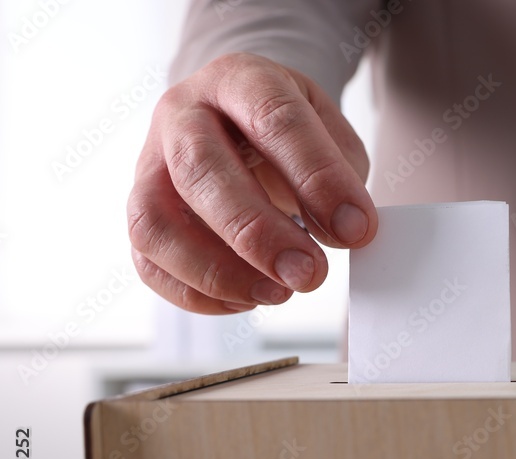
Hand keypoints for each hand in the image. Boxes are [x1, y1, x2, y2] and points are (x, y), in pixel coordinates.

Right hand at [128, 52, 377, 313]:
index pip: (274, 119)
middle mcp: (183, 114)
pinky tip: (247, 299)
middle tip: (310, 274)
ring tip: (278, 293)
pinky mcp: (138, 211)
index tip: (356, 229)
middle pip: (201, 170)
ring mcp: (150, 163)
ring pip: (155, 221)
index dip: (318, 178)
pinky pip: (147, 261)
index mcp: (240, 79)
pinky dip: (195, 293)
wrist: (238, 119)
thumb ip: (342, 175)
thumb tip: (345, 231)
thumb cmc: (289, 133)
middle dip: (259, 233)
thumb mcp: (331, 133)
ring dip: (218, 272)